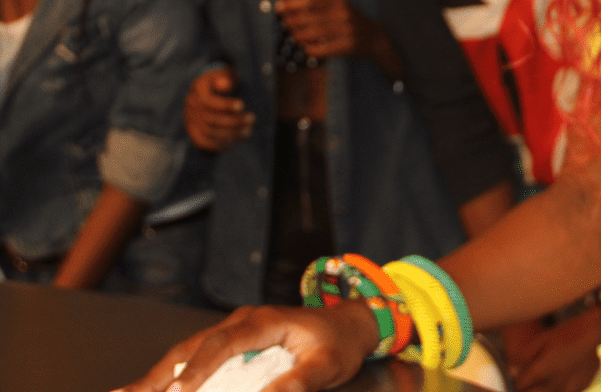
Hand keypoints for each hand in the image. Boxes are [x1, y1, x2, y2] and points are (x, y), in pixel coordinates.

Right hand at [116, 301, 377, 391]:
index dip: (197, 368)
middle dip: (158, 376)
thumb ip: (299, 381)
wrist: (349, 324)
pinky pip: (192, 358)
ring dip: (154, 377)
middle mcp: (241, 322)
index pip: (221, 343)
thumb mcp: (328, 365)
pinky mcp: (230, 344)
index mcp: (263, 321)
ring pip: (184, 353)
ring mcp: (233, 330)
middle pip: (190, 347)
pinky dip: (167, 376)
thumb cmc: (339, 343)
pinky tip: (144, 390)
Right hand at [185, 67, 251, 152]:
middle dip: (234, 121)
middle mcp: (191, 104)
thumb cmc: (223, 80)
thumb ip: (226, 78)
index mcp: (198, 88)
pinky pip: (203, 142)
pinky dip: (218, 145)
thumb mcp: (226, 74)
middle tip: (252, 119)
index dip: (226, 105)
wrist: (209, 89)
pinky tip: (233, 143)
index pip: (210, 101)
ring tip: (248, 131)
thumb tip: (225, 84)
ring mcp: (190, 119)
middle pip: (212, 118)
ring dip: (231, 134)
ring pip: (209, 132)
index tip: (242, 105)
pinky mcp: (192, 131)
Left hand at [276, 0, 386, 61]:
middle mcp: (343, 13)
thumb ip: (317, 1)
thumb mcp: (338, 4)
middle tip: (285, 23)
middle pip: (309, 17)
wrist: (374, 35)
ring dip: (299, 35)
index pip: (310, 0)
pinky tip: (305, 47)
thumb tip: (288, 3)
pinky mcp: (348, 45)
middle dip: (292, 20)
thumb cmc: (348, 18)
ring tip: (294, 36)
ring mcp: (347, 29)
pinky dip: (310, 49)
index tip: (278, 7)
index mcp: (339, 0)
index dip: (292, 4)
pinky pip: (322, 49)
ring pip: (314, 33)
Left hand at [503, 308, 600, 391]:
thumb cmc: (570, 331)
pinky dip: (557, 391)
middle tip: (529, 379)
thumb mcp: (544, 337)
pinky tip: (557, 382)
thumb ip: (524, 355)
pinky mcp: (579, 388)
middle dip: (527, 388)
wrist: (599, 331)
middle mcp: (554, 383)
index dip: (517, 379)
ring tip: (542, 382)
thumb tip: (511, 371)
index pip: (520, 385)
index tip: (519, 374)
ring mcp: (568, 388)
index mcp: (542, 370)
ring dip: (541, 390)